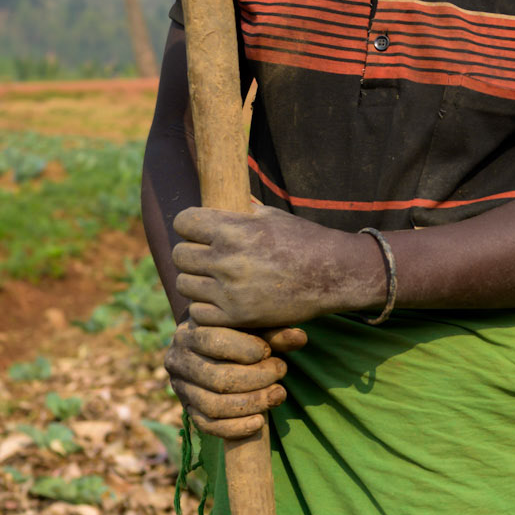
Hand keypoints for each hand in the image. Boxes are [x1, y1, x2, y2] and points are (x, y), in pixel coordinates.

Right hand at [165, 320, 308, 438]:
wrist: (213, 346)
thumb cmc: (238, 331)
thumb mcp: (252, 324)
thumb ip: (273, 331)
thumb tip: (300, 338)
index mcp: (190, 331)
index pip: (214, 341)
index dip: (246, 349)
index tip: (269, 351)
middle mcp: (178, 359)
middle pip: (217, 378)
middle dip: (256, 379)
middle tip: (281, 371)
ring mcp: (180, 387)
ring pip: (213, 405)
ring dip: (251, 404)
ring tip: (278, 395)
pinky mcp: (188, 409)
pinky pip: (208, 426)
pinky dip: (235, 428)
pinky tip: (260, 422)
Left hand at [171, 204, 385, 330]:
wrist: (334, 274)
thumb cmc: (304, 240)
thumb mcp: (271, 216)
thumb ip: (239, 212)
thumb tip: (218, 197)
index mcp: (234, 229)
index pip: (183, 222)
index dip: (189, 225)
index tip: (197, 231)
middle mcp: (228, 259)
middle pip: (180, 255)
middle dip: (190, 253)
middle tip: (205, 257)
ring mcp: (231, 291)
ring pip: (184, 284)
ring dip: (196, 281)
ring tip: (212, 280)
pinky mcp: (238, 317)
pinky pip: (197, 312)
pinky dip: (205, 307)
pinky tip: (219, 300)